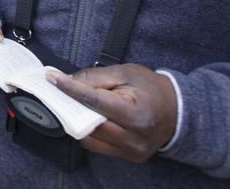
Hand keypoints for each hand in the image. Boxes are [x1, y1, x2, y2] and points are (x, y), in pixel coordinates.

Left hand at [47, 65, 176, 162]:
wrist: (177, 112)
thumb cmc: (151, 89)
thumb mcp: (126, 73)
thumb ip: (96, 77)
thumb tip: (68, 80)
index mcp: (137, 114)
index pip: (95, 102)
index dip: (71, 89)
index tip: (52, 78)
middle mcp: (134, 138)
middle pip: (89, 123)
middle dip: (70, 105)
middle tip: (58, 90)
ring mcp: (131, 151)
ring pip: (89, 138)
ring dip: (76, 120)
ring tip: (72, 103)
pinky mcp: (128, 157)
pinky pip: (96, 145)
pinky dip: (87, 131)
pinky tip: (85, 117)